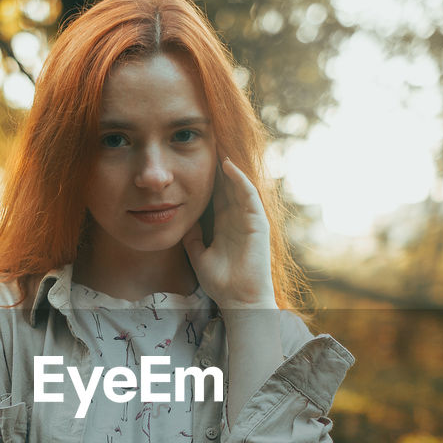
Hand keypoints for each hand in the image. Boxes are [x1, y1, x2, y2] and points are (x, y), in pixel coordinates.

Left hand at [182, 156, 275, 308]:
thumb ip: (193, 238)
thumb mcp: (199, 255)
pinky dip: (239, 179)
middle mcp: (237, 219)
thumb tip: (183, 221)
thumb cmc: (221, 282)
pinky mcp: (258, 222)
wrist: (238, 300)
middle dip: (217, 167)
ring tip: (216, 146)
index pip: (216, 196)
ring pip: (239, 186)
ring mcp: (249, 219)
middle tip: (205, 143)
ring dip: (229, 167)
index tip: (192, 162)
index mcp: (225, 226)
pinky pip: (249, 195)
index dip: (206, 179)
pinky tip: (228, 165)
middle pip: (227, 186)